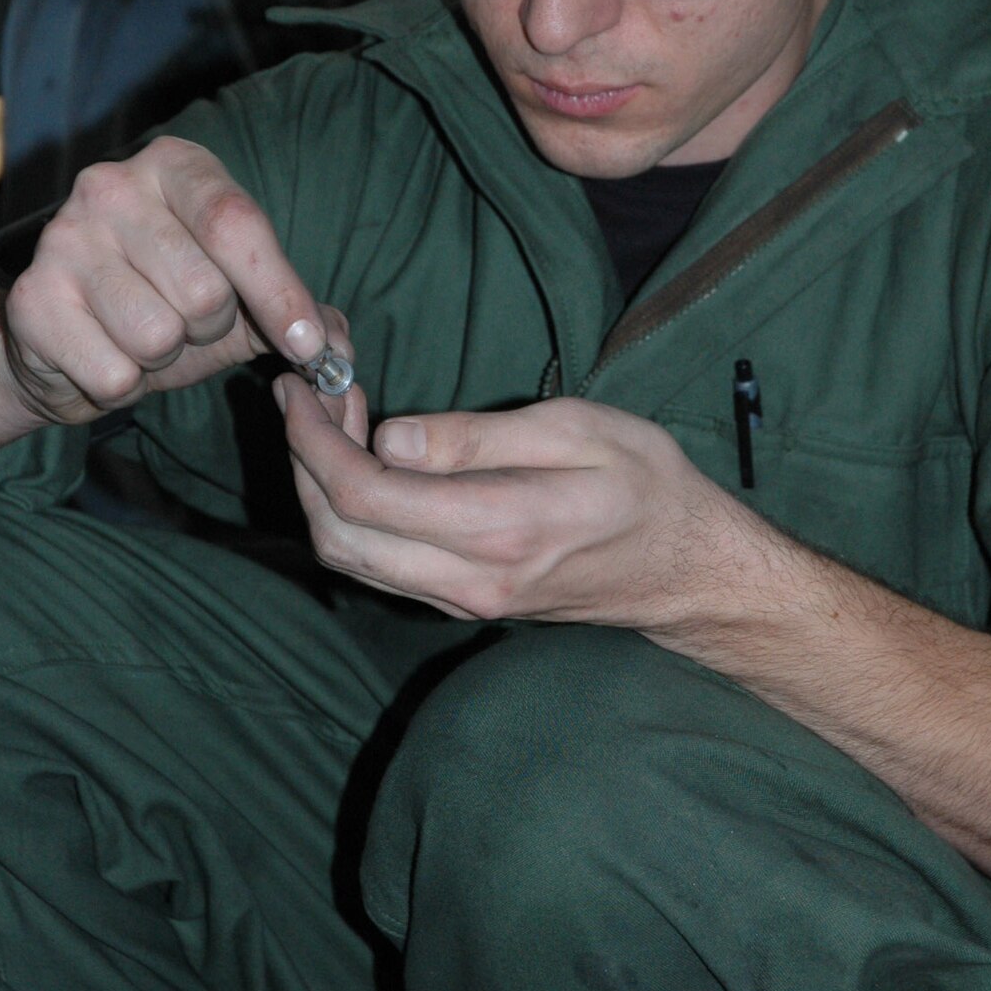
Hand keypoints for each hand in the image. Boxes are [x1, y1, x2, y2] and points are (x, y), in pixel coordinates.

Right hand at [2, 136, 346, 424]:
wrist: (64, 343)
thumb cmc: (165, 307)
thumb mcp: (242, 304)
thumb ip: (301, 319)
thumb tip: (338, 350)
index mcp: (175, 166)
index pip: (236, 223)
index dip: (280, 293)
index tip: (306, 346)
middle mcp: (111, 185)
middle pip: (203, 289)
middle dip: (209, 328)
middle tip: (182, 320)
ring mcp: (63, 238)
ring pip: (158, 336)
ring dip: (162, 358)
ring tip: (141, 336)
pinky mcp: (31, 300)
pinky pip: (115, 373)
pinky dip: (122, 385)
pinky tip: (104, 356)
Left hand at [275, 380, 756, 634]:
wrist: (687, 568)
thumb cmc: (646, 483)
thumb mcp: (577, 430)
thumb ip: (479, 437)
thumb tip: (390, 437)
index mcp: (498, 527)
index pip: (367, 494)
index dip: (316, 440)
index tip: (304, 387)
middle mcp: (470, 579)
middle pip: (339, 535)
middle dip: (304, 463)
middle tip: (308, 396)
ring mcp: (464, 600)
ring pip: (350, 559)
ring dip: (320, 492)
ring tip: (330, 421)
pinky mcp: (464, 602)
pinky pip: (378, 568)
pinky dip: (351, 516)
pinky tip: (364, 462)